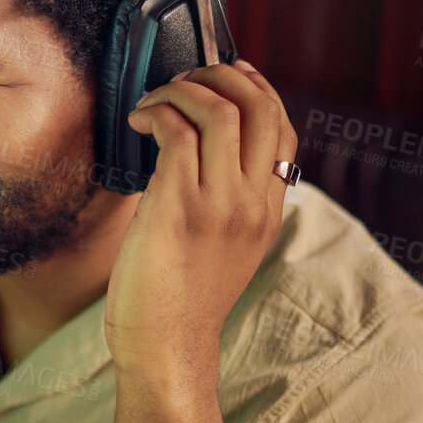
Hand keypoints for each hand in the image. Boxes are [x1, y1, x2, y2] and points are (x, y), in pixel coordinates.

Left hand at [103, 58, 297, 385]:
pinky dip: (157, 111)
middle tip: (185, 79)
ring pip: (218, 111)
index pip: (282, 130)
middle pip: (259, 107)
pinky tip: (139, 121)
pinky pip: (177, 132)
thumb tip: (192, 156)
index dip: (257, 90)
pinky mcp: (180, 206)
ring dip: (181, 89)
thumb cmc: (178, 302)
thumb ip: (225, 205)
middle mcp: (253, 203)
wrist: (166, 349)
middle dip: (221, 76)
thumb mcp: (223, 249)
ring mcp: (220, 204)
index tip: (228, 73)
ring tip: (154, 100)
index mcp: (268, 211)